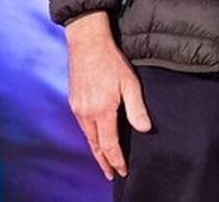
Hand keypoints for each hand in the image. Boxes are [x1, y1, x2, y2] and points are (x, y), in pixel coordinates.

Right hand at [65, 11, 151, 180]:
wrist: (87, 43)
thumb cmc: (112, 61)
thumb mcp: (130, 83)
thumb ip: (137, 108)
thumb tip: (144, 129)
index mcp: (101, 111)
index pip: (109, 145)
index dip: (116, 160)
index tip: (122, 172)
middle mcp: (86, 113)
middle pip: (95, 146)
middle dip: (104, 162)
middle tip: (111, 175)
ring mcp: (77, 108)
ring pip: (87, 137)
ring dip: (96, 151)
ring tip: (105, 161)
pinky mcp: (74, 101)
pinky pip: (82, 126)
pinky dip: (90, 137)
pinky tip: (96, 138)